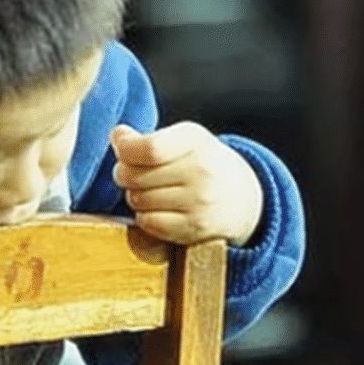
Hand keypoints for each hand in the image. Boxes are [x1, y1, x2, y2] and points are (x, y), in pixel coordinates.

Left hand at [110, 122, 263, 245]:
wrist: (244, 198)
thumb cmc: (204, 164)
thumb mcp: (185, 141)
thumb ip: (148, 139)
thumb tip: (118, 136)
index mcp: (195, 140)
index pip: (148, 148)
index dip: (124, 149)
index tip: (122, 149)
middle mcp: (201, 170)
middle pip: (135, 175)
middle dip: (125, 174)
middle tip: (135, 173)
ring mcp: (199, 201)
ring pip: (138, 200)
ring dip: (135, 196)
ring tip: (151, 191)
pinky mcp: (195, 228)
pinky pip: (148, 223)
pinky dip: (144, 217)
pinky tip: (158, 209)